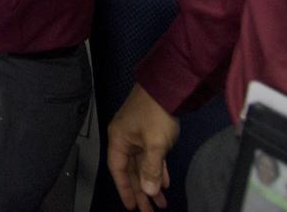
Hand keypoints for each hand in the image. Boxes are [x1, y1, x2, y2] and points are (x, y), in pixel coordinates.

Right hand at [107, 84, 179, 211]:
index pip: (119, 171)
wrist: (168, 86)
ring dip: (151, 182)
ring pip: (143, 165)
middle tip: (148, 210)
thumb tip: (148, 191)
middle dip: (141, 191)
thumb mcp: (155, 144)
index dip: (125, 190)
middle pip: (131, 170)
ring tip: (160, 202)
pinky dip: (158, 169)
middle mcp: (125, 138)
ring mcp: (138, 135)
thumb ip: (151, 169)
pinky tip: (165, 181)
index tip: (132, 206)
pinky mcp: (150, 132)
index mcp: (119, 140)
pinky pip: (152, 157)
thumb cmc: (155, 112)